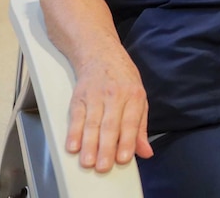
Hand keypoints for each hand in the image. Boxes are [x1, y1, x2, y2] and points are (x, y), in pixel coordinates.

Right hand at [67, 54, 152, 171]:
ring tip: (88, 161)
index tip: (123, 158)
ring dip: (89, 144)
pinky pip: (75, 117)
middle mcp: (115, 95)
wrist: (100, 53)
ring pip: (92, 123)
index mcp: (134, 95)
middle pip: (110, 125)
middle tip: (103, 166)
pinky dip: (73, 132)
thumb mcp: (139, 97)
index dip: (127, 141)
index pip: (131, 122)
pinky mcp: (79, 96)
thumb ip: (141, 127)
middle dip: (106, 147)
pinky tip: (73, 146)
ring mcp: (95, 95)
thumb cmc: (123, 78)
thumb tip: (146, 151)